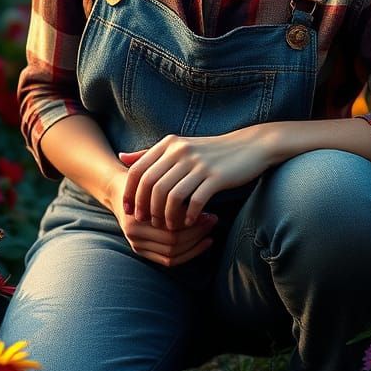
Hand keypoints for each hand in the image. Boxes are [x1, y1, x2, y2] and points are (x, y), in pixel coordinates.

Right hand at [104, 168, 218, 266]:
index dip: (193, 224)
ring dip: (195, 245)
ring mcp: (136, 245)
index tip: (211, 214)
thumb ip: (175, 196)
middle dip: (196, 234)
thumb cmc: (144, 181)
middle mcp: (134, 234)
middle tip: (214, 221)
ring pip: (171, 254)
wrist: (120, 190)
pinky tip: (203, 243)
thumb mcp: (157, 183)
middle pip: (172, 243)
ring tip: (209, 232)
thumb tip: (202, 210)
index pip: (171, 230)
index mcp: (136, 217)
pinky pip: (168, 260)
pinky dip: (188, 254)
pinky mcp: (141, 251)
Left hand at [117, 130, 273, 230]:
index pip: (138, 170)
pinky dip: (188, 215)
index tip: (129, 210)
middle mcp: (181, 151)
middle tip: (146, 222)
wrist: (249, 147)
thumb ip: (150, 153)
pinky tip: (189, 222)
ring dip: (166, 215)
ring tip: (168, 226)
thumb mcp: (178, 147)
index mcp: (169, 144)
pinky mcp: (216, 177)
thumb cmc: (210, 151)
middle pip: (151, 185)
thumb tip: (122, 158)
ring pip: (170, 196)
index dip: (130, 193)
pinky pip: (194, 201)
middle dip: (145, 207)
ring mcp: (199, 164)